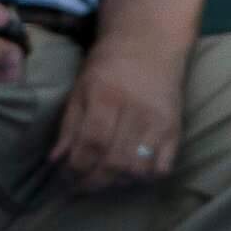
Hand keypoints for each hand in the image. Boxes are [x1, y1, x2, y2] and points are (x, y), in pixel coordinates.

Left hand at [50, 36, 185, 192]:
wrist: (150, 44)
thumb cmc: (108, 66)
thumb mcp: (80, 89)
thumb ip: (69, 127)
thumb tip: (55, 162)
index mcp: (107, 96)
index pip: (91, 143)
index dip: (75, 168)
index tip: (65, 178)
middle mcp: (136, 111)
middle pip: (114, 161)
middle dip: (93, 182)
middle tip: (80, 186)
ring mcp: (158, 122)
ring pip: (138, 169)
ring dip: (117, 183)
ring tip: (104, 180)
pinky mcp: (175, 130)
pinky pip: (161, 168)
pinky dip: (144, 178)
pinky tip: (130, 173)